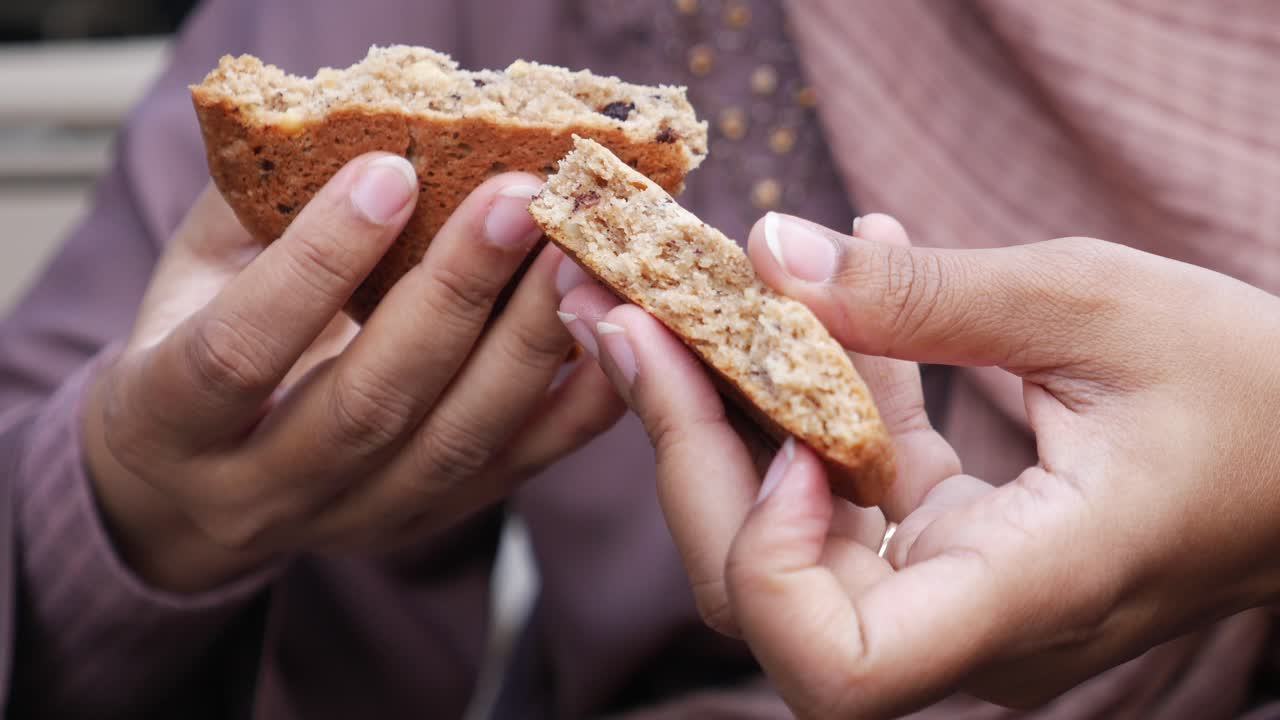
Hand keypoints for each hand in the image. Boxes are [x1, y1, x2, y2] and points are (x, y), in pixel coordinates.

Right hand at [84, 153, 624, 592]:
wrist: (198, 487)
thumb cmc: (195, 346)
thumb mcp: (194, 275)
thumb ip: (259, 213)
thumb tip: (358, 125)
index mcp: (171, 420)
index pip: (238, 353)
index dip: (315, 264)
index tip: (389, 173)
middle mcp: (261, 491)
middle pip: (369, 407)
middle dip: (452, 297)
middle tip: (516, 201)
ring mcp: (355, 518)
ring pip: (454, 444)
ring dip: (527, 343)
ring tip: (574, 254)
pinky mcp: (430, 520)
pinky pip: (516, 467)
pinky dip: (577, 400)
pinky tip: (608, 325)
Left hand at [559, 211, 1279, 717]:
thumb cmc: (1255, 391)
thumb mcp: (1094, 306)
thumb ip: (923, 292)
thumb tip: (768, 254)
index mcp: (1027, 594)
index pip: (836, 673)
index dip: (771, 564)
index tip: (791, 440)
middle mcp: (970, 622)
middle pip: (766, 593)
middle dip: (689, 449)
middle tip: (638, 317)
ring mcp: (951, 590)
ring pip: (783, 540)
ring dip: (725, 416)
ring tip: (682, 300)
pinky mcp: (949, 545)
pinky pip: (846, 488)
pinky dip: (818, 400)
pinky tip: (826, 302)